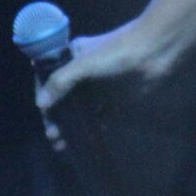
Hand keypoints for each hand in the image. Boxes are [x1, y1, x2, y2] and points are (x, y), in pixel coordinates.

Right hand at [35, 19, 160, 148]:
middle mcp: (82, 73)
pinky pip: (99, 117)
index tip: (43, 115)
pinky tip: (83, 141)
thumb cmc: (117, 52)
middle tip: (53, 136)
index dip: (43, 97)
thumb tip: (41, 105)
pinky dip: (90, 128)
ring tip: (62, 144)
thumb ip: (61, 82)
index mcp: (70, 57)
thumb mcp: (84, 63)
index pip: (49, 80)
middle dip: (55, 117)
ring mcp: (99, 88)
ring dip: (69, 126)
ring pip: (78, 110)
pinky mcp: (115, 100)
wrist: (155, 51)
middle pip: (62, 98)